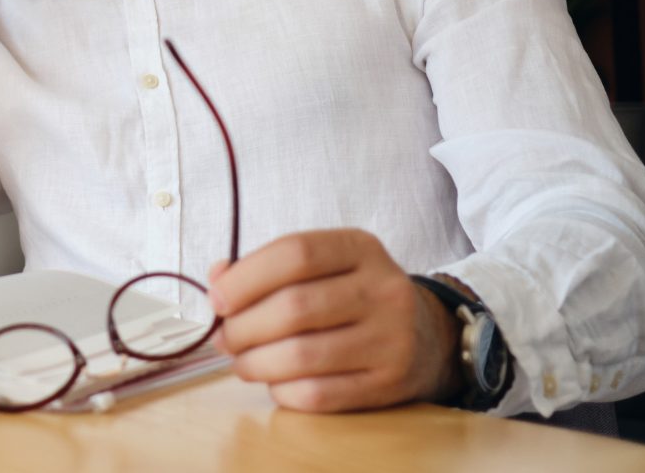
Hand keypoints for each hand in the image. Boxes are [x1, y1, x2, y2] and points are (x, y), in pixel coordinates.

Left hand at [208, 228, 461, 411]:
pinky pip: (319, 394)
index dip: (245, 278)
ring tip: (242, 362)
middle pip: (294, 307)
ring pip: (302, 355)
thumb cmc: (352, 296)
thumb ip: (266, 267)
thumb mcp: (322, 266)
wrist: (427, 336)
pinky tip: (275, 382)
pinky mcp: (389, 384)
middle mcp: (384, 290)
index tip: (217, 299)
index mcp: (361, 249)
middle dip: (243, 327)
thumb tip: (217, 281)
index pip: (295, 253)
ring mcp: (392, 339)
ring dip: (255, 363)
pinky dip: (283, 390)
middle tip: (225, 338)